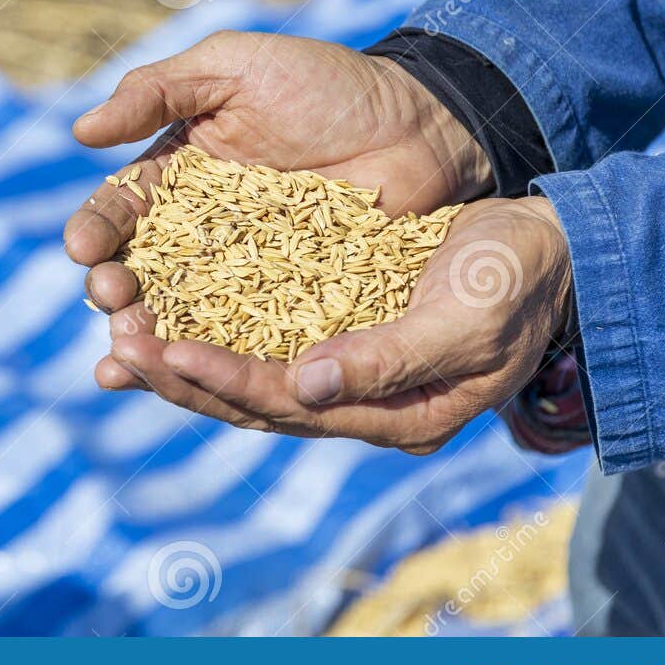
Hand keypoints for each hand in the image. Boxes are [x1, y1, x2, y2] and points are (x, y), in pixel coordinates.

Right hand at [62, 30, 490, 391]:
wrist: (423, 121)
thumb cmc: (326, 84)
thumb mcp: (234, 68)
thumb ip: (159, 90)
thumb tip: (81, 130)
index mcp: (176, 177)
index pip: (121, 209)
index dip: (97, 229)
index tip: (84, 246)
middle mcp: (200, 235)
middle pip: (141, 272)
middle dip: (115, 290)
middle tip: (111, 297)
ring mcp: (245, 279)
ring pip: (184, 316)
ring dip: (151, 338)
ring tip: (130, 352)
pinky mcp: (292, 313)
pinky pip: (248, 341)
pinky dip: (215, 365)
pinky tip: (191, 382)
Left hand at [101, 196, 573, 454]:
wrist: (549, 248)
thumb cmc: (517, 278)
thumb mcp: (466, 317)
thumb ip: (391, 356)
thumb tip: (306, 387)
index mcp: (396, 416)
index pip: (289, 407)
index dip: (223, 380)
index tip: (162, 350)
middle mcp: (361, 404)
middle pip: (253, 403)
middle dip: (181, 380)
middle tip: (115, 351)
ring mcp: (348, 372)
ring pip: (249, 375)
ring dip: (184, 361)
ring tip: (119, 338)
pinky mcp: (336, 330)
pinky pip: (262, 337)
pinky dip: (213, 326)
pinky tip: (166, 308)